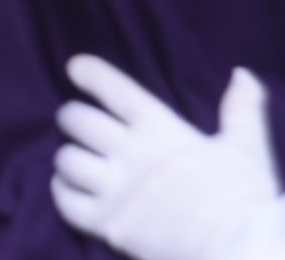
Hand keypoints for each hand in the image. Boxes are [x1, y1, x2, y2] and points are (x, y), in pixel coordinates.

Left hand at [52, 54, 284, 259]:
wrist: (241, 251)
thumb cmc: (244, 197)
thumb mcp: (246, 148)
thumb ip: (241, 110)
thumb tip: (241, 74)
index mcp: (161, 130)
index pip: (116, 91)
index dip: (91, 74)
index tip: (74, 67)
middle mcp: (130, 153)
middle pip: (77, 121)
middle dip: (72, 117)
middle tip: (76, 122)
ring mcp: (115, 190)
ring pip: (66, 160)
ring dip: (67, 156)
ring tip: (75, 158)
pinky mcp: (107, 224)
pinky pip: (66, 202)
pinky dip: (61, 191)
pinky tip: (67, 188)